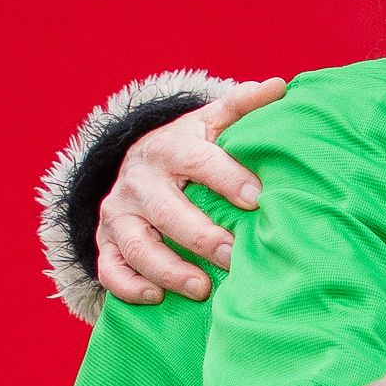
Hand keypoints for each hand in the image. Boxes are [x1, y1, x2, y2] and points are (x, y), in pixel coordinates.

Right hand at [97, 76, 288, 305]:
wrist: (140, 161)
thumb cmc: (190, 148)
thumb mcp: (212, 122)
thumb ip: (244, 107)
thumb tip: (279, 86)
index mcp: (171, 147)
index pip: (198, 161)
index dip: (227, 178)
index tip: (258, 198)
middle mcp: (139, 180)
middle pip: (167, 211)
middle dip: (202, 237)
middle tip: (236, 257)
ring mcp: (119, 213)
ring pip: (137, 245)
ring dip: (168, 270)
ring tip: (202, 289)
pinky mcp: (106, 242)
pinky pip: (110, 269)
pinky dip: (129, 287)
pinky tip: (156, 298)